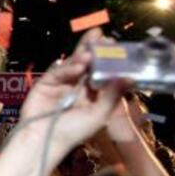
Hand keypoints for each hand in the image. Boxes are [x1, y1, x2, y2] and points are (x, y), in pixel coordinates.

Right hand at [18, 29, 127, 151]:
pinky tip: (78, 66)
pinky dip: (68, 68)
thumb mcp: (99, 114)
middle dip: (93, 48)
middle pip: (86, 63)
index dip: (108, 59)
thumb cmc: (72, 132)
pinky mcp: (45, 83)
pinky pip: (58, 72)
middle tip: (100, 34)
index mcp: (92, 94)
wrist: (44, 140)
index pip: (101, 72)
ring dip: (81, 56)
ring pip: (72, 65)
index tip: (115, 46)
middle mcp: (77, 86)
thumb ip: (113, 95)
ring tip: (91, 52)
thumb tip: (130, 77)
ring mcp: (61, 84)